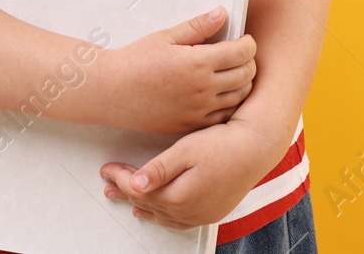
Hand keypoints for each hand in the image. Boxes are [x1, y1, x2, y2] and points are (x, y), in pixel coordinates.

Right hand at [98, 6, 255, 133]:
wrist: (110, 92)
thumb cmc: (136, 61)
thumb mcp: (167, 37)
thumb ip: (198, 26)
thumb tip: (222, 13)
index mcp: (197, 63)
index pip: (242, 53)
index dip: (249, 44)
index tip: (244, 40)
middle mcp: (202, 89)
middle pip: (246, 75)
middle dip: (249, 62)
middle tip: (240, 55)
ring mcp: (197, 110)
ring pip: (239, 98)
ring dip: (243, 83)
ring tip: (233, 72)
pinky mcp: (190, 125)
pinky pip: (223, 117)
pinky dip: (230, 104)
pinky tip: (222, 93)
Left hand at [99, 118, 278, 228]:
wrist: (258, 147)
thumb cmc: (223, 143)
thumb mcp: (187, 150)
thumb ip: (159, 168)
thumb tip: (134, 184)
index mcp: (178, 197)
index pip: (139, 189)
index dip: (120, 178)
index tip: (106, 168)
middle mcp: (189, 212)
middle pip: (149, 203)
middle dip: (126, 191)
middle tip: (108, 184)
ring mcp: (201, 215)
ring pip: (163, 214)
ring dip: (144, 205)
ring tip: (127, 200)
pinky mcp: (212, 212)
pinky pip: (180, 220)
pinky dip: (165, 215)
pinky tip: (158, 211)